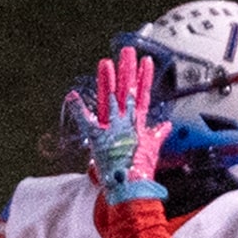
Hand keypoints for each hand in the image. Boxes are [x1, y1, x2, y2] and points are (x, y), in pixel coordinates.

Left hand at [63, 46, 168, 205]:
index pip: (141, 94)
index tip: (146, 61)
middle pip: (126, 90)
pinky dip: (78, 108)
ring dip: (108, 79)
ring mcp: (113, 127)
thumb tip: (164, 126)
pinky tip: (72, 94)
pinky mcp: (99, 138)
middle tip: (127, 51)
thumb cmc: (141, 171)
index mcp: (138, 123)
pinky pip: (85, 121)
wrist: (133, 186)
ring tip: (108, 61)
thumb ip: (157, 134)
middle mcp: (126, 121)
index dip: (143, 77)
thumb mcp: (152, 149)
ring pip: (109, 98)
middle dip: (127, 69)